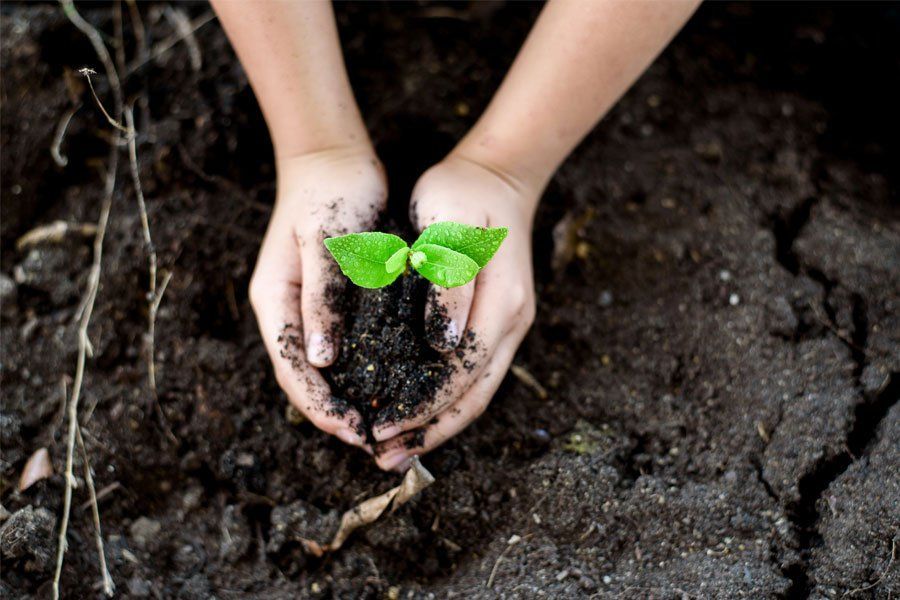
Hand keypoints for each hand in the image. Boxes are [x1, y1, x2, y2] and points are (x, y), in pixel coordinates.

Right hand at [249, 147, 385, 448]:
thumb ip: (323, 299)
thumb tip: (320, 360)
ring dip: (344, 399)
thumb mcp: (327, 244)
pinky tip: (384, 384)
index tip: (355, 431)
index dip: (321, 407)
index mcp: (274, 301)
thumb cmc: (331, 194)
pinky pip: (338, 348)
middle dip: (332, 413)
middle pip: (302, 378)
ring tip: (378, 424)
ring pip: (319, 368)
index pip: (292, 370)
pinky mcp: (328, 300)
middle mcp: (285, 311)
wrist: (333, 158)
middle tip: (372, 441)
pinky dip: (357, 372)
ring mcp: (305, 307)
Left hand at [371, 154, 538, 469]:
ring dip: (439, 424)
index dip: (423, 407)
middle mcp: (511, 322)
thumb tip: (443, 346)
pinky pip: (474, 373)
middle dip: (430, 431)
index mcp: (501, 303)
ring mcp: (508, 323)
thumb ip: (448, 287)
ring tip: (399, 449)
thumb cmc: (462, 194)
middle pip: (474, 396)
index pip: (461, 374)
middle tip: (384, 457)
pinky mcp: (497, 320)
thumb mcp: (449, 228)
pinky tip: (419, 410)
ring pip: (477, 391)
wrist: (497, 175)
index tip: (381, 428)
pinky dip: (447, 399)